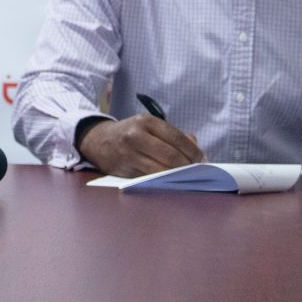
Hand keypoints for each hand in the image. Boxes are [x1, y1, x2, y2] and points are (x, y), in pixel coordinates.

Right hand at [77, 116, 204, 177]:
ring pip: (161, 170)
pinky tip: (171, 180)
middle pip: (171, 156)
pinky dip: (164, 180)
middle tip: (197, 171)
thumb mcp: (149, 126)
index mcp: (146, 121)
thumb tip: (196, 146)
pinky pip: (150, 178)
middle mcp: (136, 135)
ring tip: (186, 176)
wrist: (98, 141)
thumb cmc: (130, 133)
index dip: (193, 151)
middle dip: (188, 166)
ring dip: (178, 176)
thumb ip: (173, 135)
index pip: (177, 138)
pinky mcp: (125, 169)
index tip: (202, 159)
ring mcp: (129, 154)